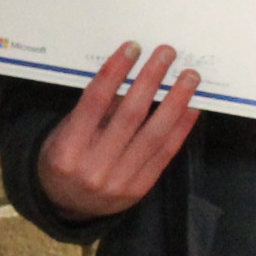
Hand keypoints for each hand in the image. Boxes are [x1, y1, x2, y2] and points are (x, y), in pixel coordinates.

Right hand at [34, 42, 200, 221]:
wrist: (65, 208)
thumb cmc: (63, 160)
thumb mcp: (64, 134)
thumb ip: (93, 113)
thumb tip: (132, 79)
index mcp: (67, 149)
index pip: (95, 102)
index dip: (115, 71)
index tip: (133, 47)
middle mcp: (94, 167)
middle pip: (130, 115)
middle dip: (151, 79)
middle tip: (167, 53)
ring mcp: (119, 181)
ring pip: (154, 135)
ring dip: (175, 101)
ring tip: (189, 77)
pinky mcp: (139, 189)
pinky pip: (165, 154)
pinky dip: (181, 129)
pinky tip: (191, 108)